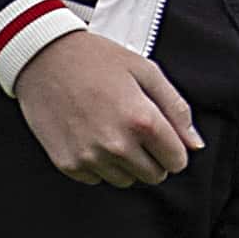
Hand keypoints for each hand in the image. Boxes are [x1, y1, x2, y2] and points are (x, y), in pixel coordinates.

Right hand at [16, 32, 199, 186]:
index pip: (176, 161)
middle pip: (154, 176)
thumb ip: (177, 110)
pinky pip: (96, 179)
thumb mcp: (146, 72)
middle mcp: (116, 145)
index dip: (174, 149)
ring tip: (111, 130)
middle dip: (152, 158)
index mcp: (142, 121)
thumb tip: (195, 145)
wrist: (43, 57)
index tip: (163, 137)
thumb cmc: (97, 59)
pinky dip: (98, 164)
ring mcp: (89, 157)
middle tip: (136, 132)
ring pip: (126, 180)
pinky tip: (91, 136)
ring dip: (125, 163)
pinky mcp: (67, 164)